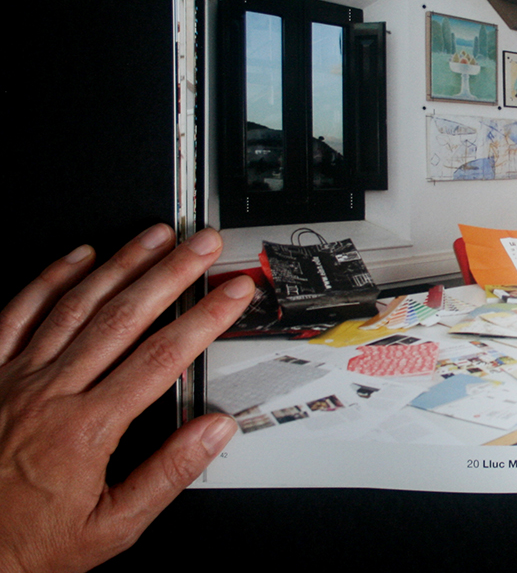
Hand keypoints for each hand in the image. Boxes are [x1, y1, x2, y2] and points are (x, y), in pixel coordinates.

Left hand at [0, 226, 251, 572]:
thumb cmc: (27, 544)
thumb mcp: (111, 529)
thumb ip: (167, 476)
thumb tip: (214, 431)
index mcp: (86, 430)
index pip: (161, 358)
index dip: (205, 318)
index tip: (233, 293)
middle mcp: (50, 394)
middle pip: (123, 317)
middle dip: (172, 274)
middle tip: (203, 245)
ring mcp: (15, 379)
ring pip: (76, 306)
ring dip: (121, 264)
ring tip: (156, 237)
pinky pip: (17, 314)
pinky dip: (49, 280)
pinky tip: (78, 257)